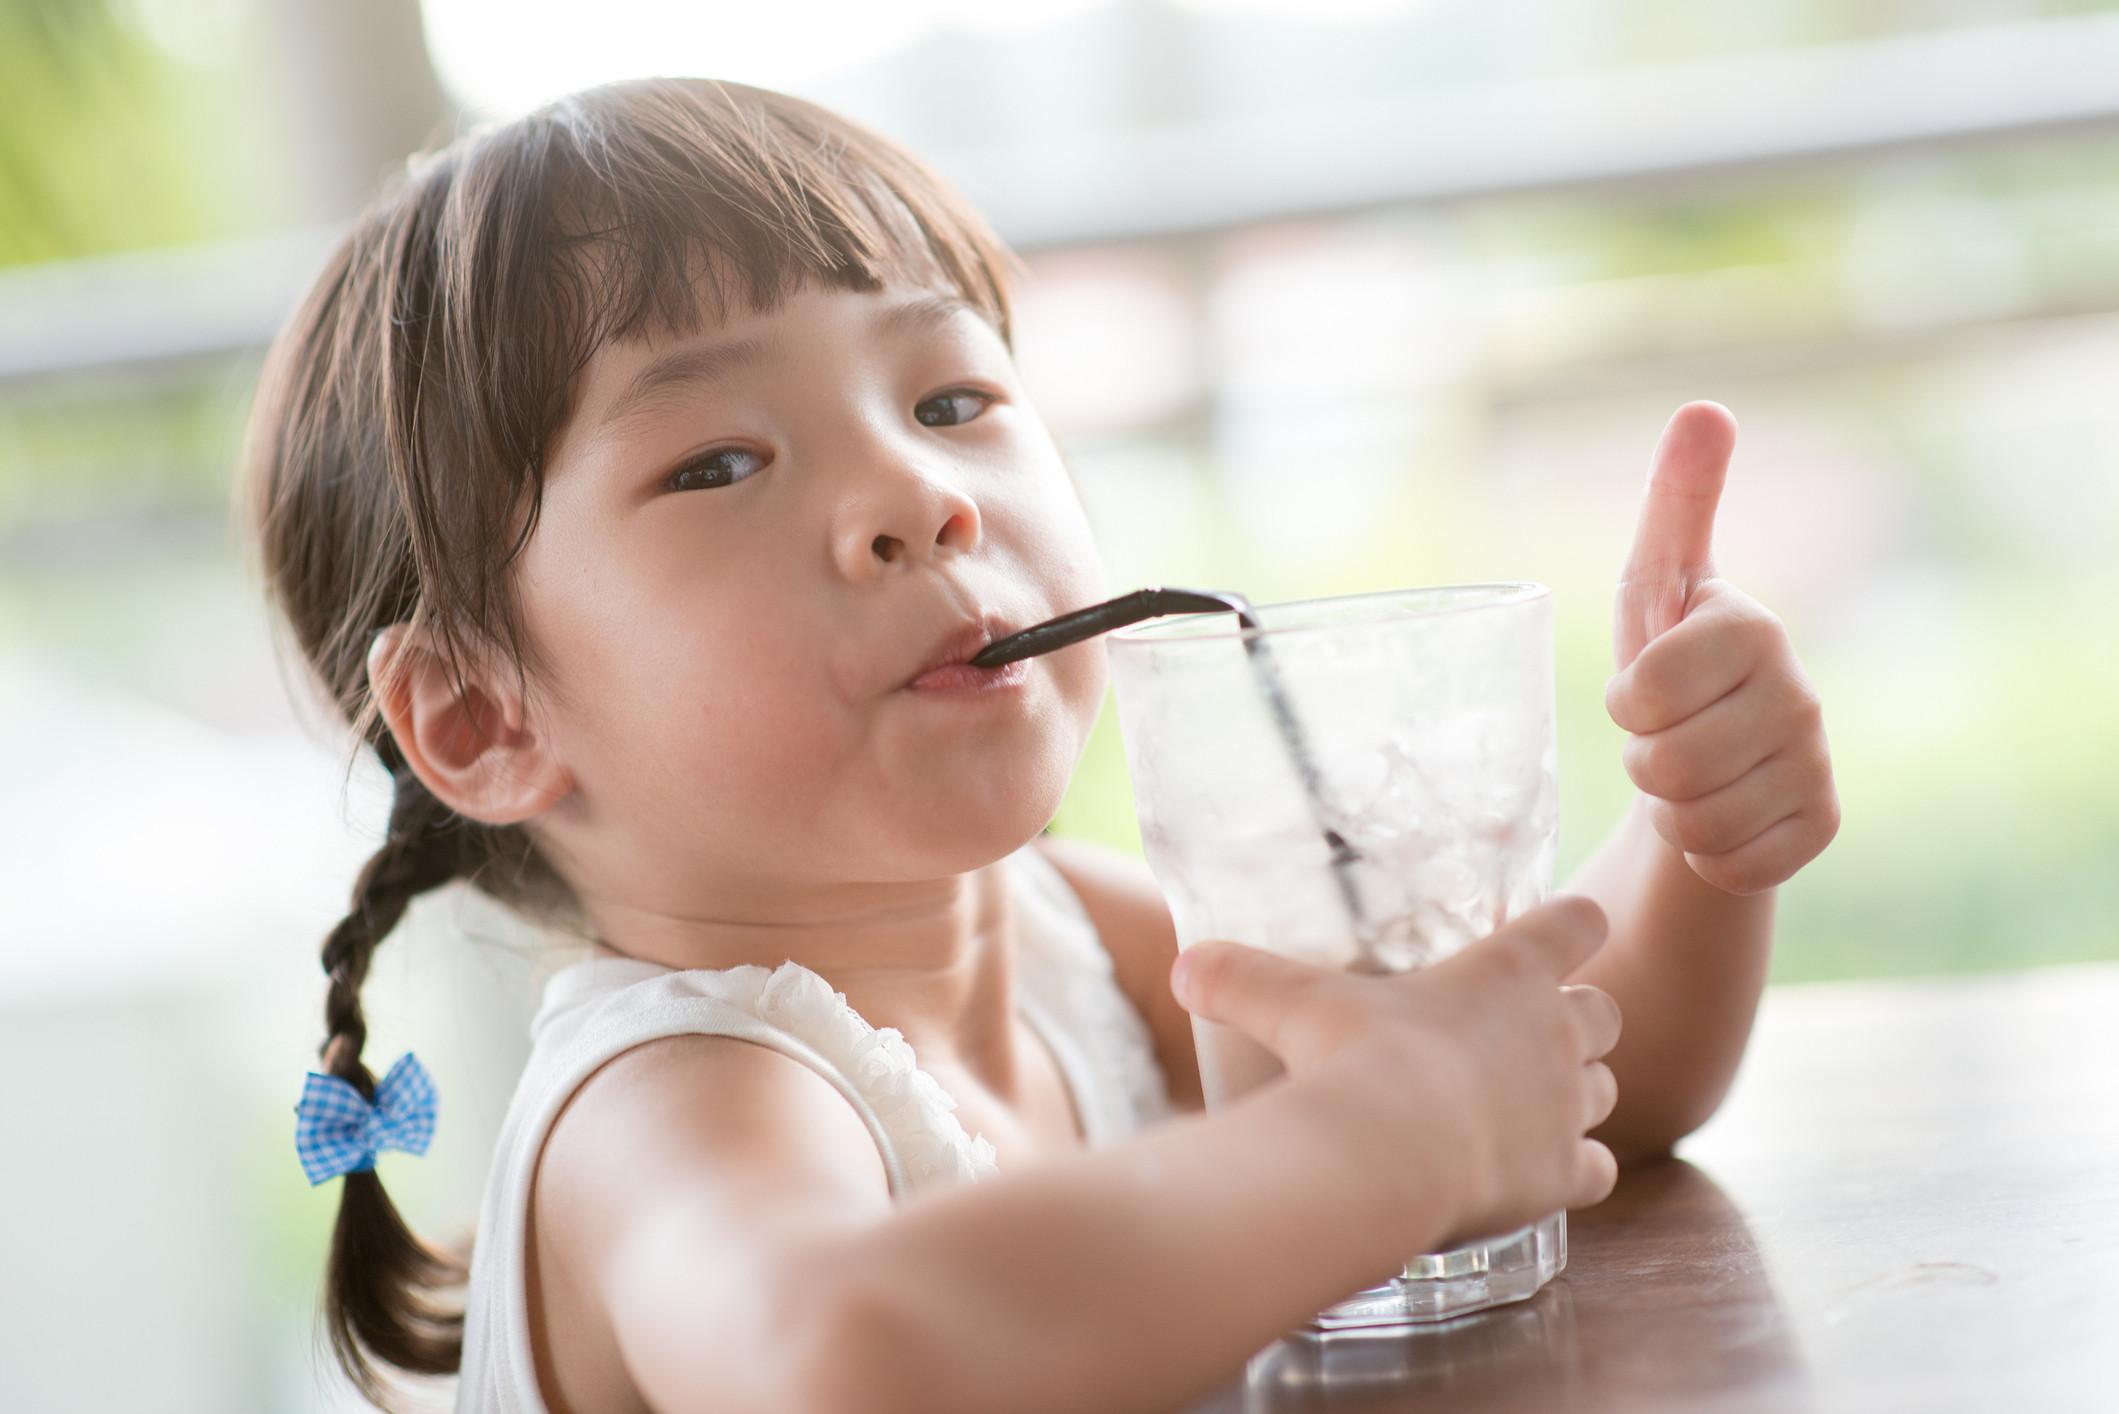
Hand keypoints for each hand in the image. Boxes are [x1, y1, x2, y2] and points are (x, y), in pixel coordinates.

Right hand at [1170, 897, 1621, 1242]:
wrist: (1385, 1154)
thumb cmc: (1350, 1060)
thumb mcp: (1291, 1003)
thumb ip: (1240, 978)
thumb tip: (1184, 965)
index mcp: (1507, 972)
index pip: (1576, 923)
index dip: (1575, 924)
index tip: (1568, 927)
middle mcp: (1554, 1033)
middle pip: (1606, 1012)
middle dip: (1579, 1020)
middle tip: (1530, 1034)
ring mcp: (1567, 1107)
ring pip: (1608, 1090)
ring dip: (1580, 1093)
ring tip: (1529, 1105)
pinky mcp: (1565, 1174)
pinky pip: (1600, 1169)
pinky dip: (1578, 1170)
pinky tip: (1542, 1175)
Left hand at [1609, 403, 1839, 895]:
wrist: (1708, 758)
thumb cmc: (1670, 661)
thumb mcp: (1655, 585)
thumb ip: (1677, 500)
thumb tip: (1706, 408)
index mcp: (1751, 628)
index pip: (1645, 692)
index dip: (1625, 702)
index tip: (1641, 690)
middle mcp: (1799, 692)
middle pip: (1665, 764)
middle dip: (1641, 761)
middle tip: (1659, 741)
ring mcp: (1816, 761)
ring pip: (1695, 820)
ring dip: (1668, 809)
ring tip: (1685, 777)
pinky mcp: (1822, 824)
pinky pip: (1730, 863)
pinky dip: (1706, 853)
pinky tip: (1719, 817)